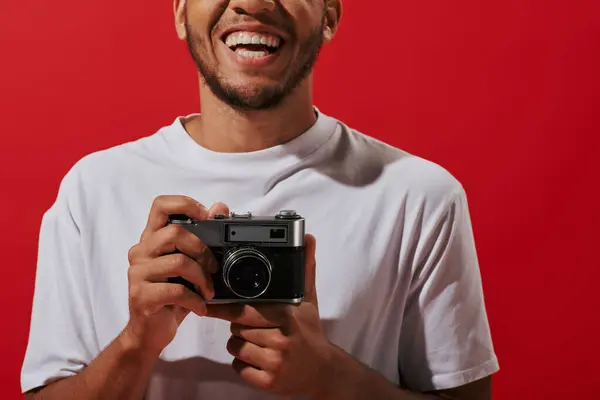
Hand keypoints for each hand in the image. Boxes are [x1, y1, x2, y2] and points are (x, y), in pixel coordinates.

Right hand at [123, 195, 229, 352]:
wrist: (149, 332)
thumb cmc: (171, 296)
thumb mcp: (189, 265)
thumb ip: (203, 237)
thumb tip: (220, 207)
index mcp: (152, 239)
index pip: (161, 205)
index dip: (185, 204)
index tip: (206, 217)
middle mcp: (140, 251)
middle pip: (174, 233)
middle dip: (202, 250)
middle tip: (212, 268)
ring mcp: (138, 273)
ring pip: (178, 262)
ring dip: (201, 278)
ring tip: (208, 291)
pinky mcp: (141, 296)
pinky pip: (176, 290)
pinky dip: (195, 300)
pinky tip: (200, 307)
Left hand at [206, 234, 334, 398]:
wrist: (323, 372)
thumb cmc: (310, 334)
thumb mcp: (308, 301)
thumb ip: (304, 269)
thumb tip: (310, 238)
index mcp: (286, 317)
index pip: (245, 311)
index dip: (227, 308)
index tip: (209, 304)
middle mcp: (280, 339)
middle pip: (237, 329)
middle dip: (241, 327)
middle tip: (257, 327)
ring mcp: (274, 363)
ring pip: (235, 348)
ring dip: (241, 345)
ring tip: (260, 343)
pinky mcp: (267, 382)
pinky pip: (239, 368)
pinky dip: (245, 364)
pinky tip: (261, 359)